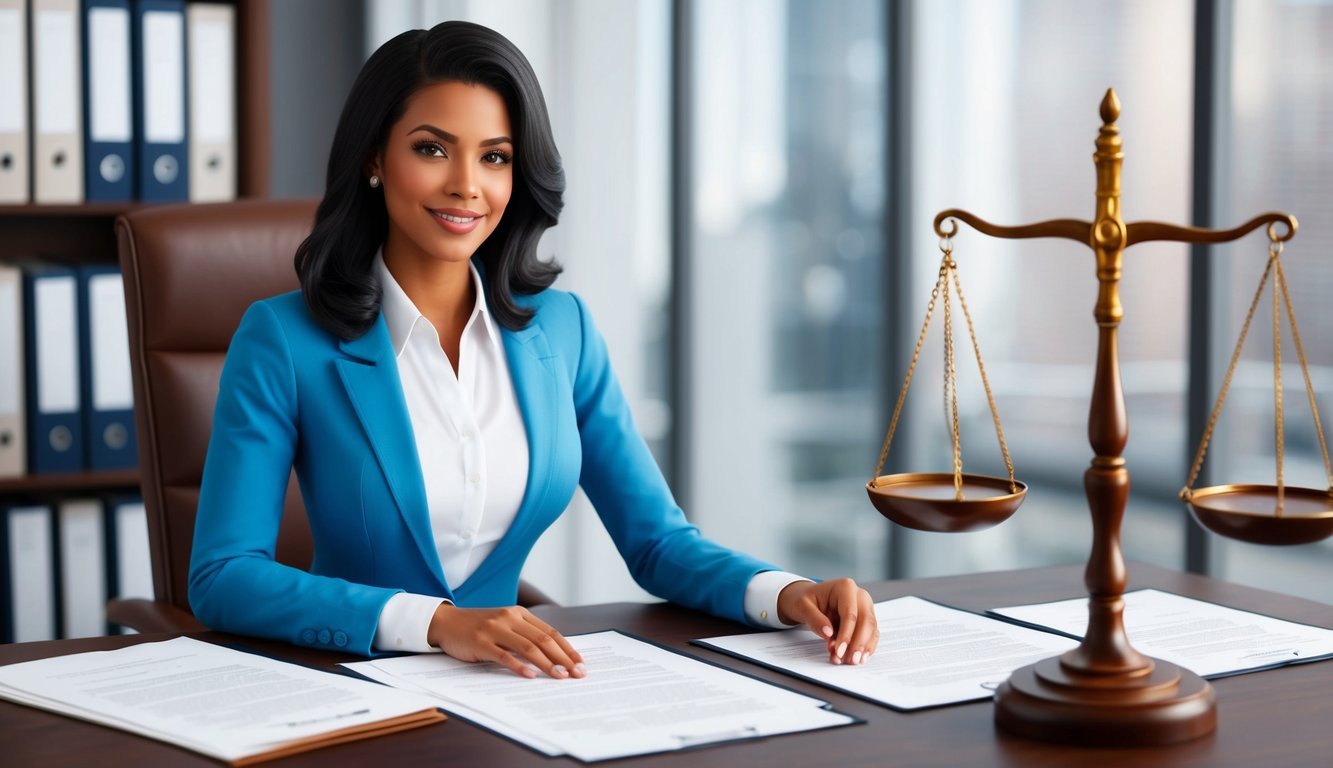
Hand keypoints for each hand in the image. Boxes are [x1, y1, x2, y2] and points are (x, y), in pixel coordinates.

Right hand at [427, 603, 586, 679]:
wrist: (446, 622)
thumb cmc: (479, 627)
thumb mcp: (505, 624)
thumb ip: (525, 635)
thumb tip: (553, 656)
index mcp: (520, 614)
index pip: (551, 632)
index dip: (567, 649)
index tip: (580, 664)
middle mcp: (510, 618)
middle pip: (543, 640)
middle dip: (563, 658)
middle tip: (577, 674)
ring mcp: (495, 629)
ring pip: (528, 647)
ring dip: (547, 664)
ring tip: (560, 677)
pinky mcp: (481, 642)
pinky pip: (504, 656)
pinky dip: (519, 666)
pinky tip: (530, 676)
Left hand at [776, 578, 877, 664]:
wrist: (809, 600)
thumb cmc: (806, 600)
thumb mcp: (803, 606)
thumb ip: (815, 619)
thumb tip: (828, 633)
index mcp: (845, 587)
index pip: (850, 613)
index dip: (846, 634)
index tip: (839, 651)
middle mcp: (859, 596)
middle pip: (866, 621)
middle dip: (858, 643)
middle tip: (850, 660)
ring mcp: (865, 607)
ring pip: (871, 629)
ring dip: (862, 647)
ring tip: (851, 661)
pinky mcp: (866, 619)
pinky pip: (871, 634)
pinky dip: (865, 647)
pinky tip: (859, 658)